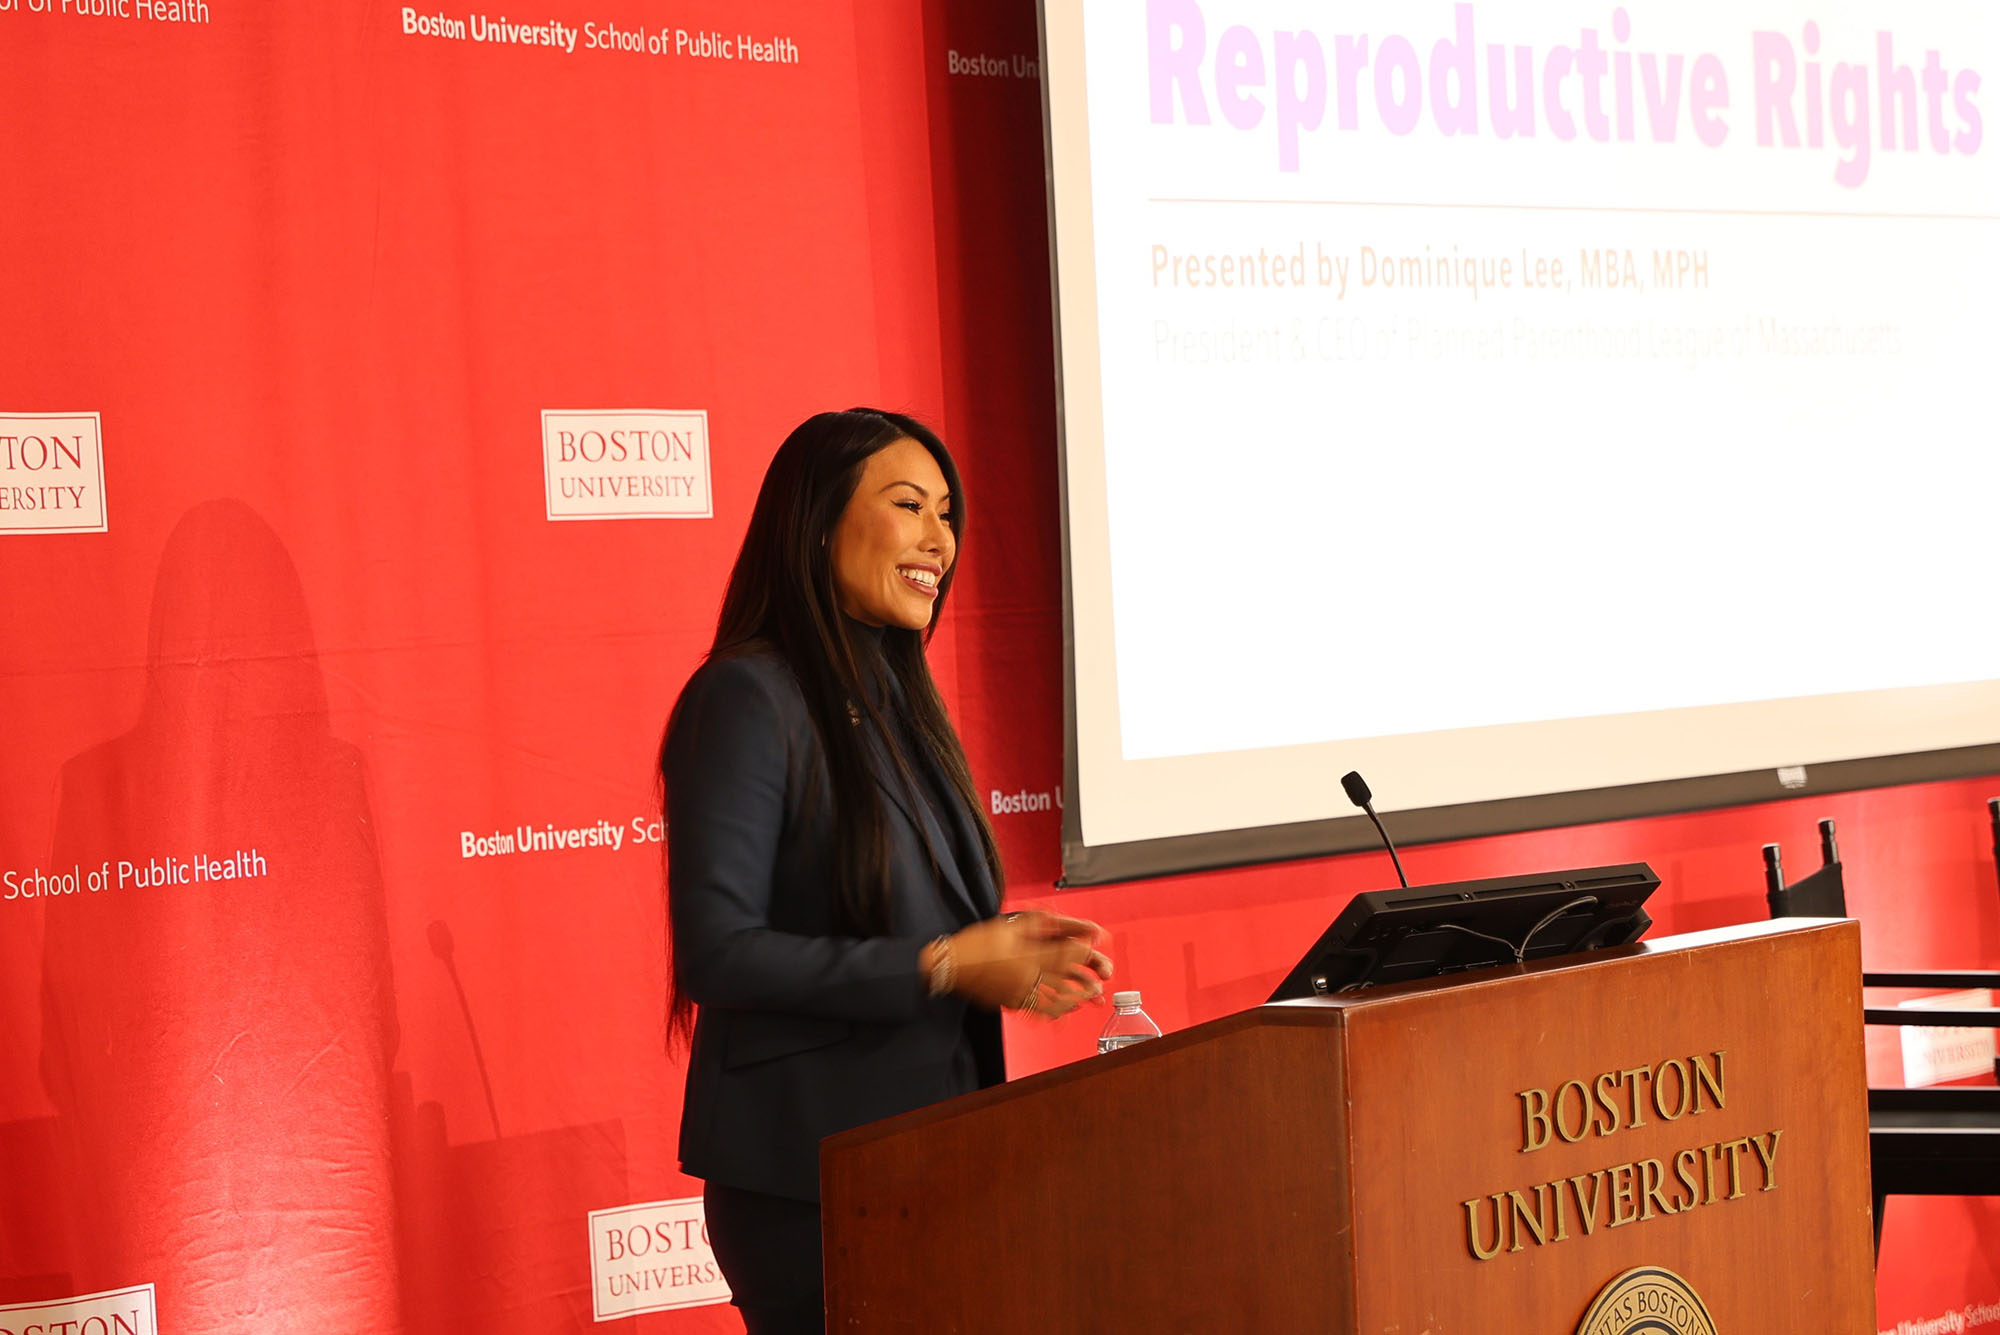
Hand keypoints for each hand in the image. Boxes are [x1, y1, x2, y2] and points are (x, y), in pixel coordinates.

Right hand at [944, 910, 1113, 1017]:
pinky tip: (1061, 1014)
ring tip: (1086, 1000)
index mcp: (1028, 954)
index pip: (1064, 955)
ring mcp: (1020, 992)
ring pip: (1054, 1000)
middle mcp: (1027, 975)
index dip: (1082, 952)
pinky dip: (1052, 1013)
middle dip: (1085, 984)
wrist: (952, 966)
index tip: (1090, 948)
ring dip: (1074, 1001)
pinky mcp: (1011, 1002)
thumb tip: (1056, 920)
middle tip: (1098, 984)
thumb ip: (1035, 923)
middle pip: (1064, 982)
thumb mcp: (1008, 925)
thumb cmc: (977, 943)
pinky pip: (1036, 1011)